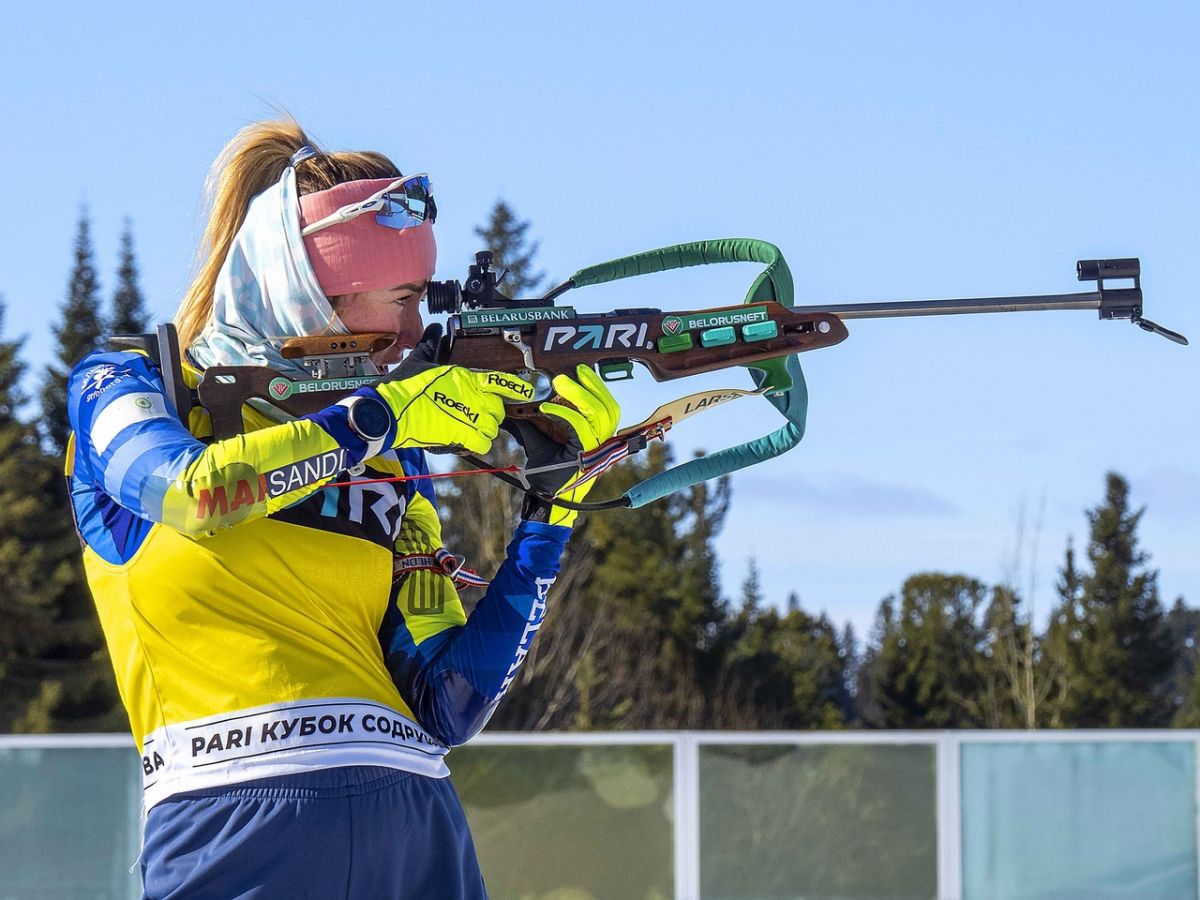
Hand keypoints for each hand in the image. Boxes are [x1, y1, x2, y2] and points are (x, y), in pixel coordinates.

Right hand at [360, 324, 535, 453]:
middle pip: (498, 408)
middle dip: (491, 411)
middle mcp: (472, 397)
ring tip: (471, 427)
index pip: (500, 381)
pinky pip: (483, 443)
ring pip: (492, 427)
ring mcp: (469, 417)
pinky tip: (468, 440)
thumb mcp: (419, 359)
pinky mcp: (461, 436)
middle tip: (478, 413)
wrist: (391, 411)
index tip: (527, 391)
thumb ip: (431, 344)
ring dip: (485, 428)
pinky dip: (478, 443)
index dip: (517, 388)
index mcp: (465, 377)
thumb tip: (435, 330)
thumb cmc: (402, 386)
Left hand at [508, 364, 620, 526]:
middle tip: (571, 372)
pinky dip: (563, 413)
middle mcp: (601, 443)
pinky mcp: (584, 455)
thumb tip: (513, 405)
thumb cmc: (544, 473)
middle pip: (609, 407)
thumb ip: (533, 422)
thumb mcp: (538, 440)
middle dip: (592, 385)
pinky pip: (579, 427)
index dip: (598, 387)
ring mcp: (595, 450)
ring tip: (558, 383)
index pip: (609, 407)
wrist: (543, 498)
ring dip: (578, 394)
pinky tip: (546, 407)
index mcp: (597, 437)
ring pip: (598, 414)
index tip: (581, 370)